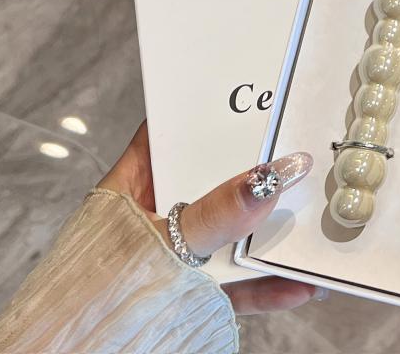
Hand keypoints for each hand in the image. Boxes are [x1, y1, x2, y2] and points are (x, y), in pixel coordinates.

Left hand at [98, 122, 321, 313]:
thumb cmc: (89, 299)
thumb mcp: (157, 247)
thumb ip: (213, 215)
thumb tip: (269, 177)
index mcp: (134, 185)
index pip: (172, 134)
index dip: (210, 113)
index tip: (255, 100)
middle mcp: (159, 214)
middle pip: (216, 181)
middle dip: (258, 174)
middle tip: (301, 156)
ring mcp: (180, 254)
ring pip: (233, 233)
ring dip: (271, 233)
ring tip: (310, 220)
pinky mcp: (195, 294)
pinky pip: (238, 284)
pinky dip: (268, 285)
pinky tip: (300, 284)